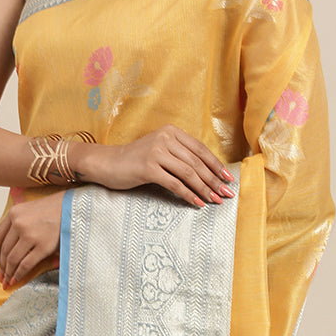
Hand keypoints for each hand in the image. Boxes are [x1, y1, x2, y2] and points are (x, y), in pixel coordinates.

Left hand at [0, 193, 63, 289]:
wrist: (72, 208)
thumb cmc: (52, 211)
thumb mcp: (29, 211)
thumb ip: (16, 224)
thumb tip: (4, 251)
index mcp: (13, 213)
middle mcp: (19, 223)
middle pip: (4, 250)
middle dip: (2, 267)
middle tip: (1, 277)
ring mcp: (31, 235)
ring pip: (13, 259)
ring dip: (8, 272)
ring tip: (7, 281)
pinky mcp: (43, 246)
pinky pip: (26, 264)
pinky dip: (19, 274)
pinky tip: (16, 279)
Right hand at [87, 125, 233, 207]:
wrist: (107, 163)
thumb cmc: (135, 160)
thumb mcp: (159, 150)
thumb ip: (178, 154)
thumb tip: (206, 172)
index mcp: (171, 132)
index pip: (200, 149)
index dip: (216, 165)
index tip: (228, 178)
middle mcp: (165, 139)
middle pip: (197, 163)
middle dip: (214, 180)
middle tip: (226, 193)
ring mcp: (156, 152)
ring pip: (188, 174)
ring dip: (205, 189)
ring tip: (215, 200)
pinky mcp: (148, 168)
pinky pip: (175, 184)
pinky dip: (188, 195)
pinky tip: (197, 203)